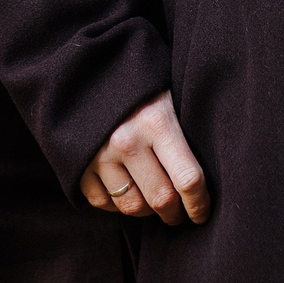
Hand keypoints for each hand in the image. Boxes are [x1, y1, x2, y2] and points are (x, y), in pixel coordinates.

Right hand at [79, 90, 211, 224]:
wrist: (88, 68)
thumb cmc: (140, 84)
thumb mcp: (168, 95)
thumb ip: (183, 132)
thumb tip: (204, 177)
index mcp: (156, 121)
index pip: (188, 179)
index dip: (200, 204)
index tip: (202, 213)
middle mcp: (127, 141)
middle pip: (161, 199)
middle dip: (175, 214)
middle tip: (180, 214)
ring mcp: (100, 155)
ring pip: (131, 206)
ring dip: (147, 211)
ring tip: (153, 202)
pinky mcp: (78, 164)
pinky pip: (102, 202)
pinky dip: (116, 205)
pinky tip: (127, 192)